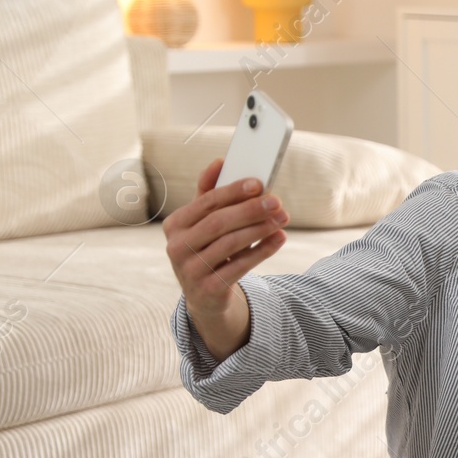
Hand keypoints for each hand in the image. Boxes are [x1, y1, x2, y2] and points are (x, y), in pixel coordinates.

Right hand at [164, 158, 289, 317]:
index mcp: (175, 224)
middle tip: (276, 201)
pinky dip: (262, 251)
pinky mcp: (209, 289)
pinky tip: (279, 238)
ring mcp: (190, 270)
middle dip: (250, 210)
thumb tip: (219, 161)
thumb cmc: (207, 249)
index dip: (233, 191)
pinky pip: (240, 266)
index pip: (206, 202)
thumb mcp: (204, 224)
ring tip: (282, 218)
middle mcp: (177, 246)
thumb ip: (210, 194)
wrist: (205, 296)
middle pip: (219, 222)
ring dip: (260, 229)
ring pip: (230, 244)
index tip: (259, 183)